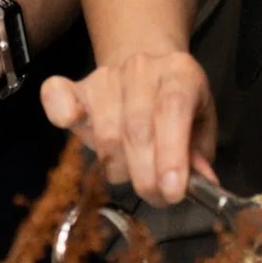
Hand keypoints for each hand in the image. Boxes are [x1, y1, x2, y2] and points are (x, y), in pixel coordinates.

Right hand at [39, 51, 214, 206]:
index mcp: (179, 73)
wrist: (147, 66)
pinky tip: (72, 122)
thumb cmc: (176, 105)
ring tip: (134, 172)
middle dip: (146, 176)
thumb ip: (199, 153)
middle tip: (158, 196)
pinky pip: (59, 97)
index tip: (173, 191)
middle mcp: (141, 69)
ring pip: (105, 135)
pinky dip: (61, 113)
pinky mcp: (77, 87)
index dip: (171, 154)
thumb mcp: (200, 124)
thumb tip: (202, 183)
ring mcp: (106, 76)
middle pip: (136, 129)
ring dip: (120, 168)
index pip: (172, 109)